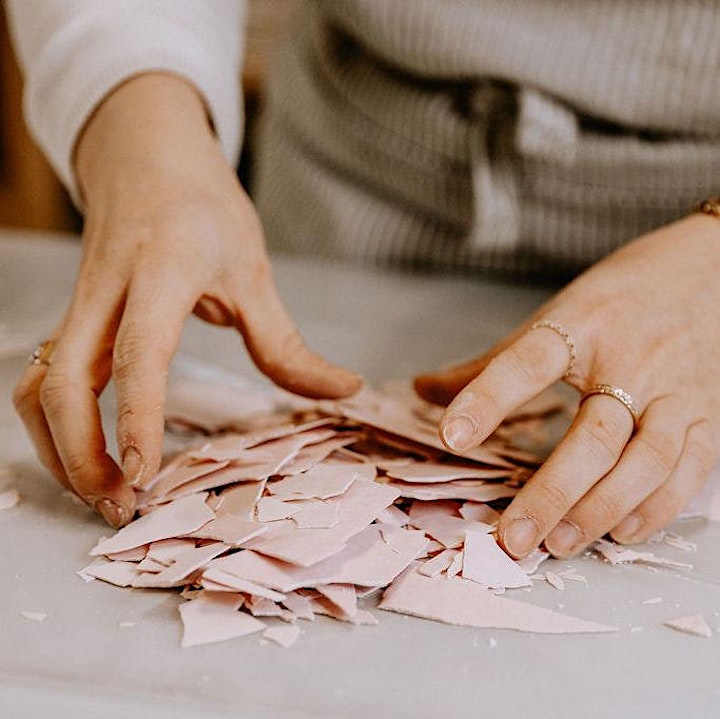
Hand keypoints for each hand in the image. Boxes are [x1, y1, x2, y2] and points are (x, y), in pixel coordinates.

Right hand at [13, 74, 360, 527]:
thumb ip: (288, 342)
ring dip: (57, 448)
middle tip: (121, 506)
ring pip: (37, 385)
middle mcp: (107, 292)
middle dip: (80, 455)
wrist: (144, 154)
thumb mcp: (254, 269)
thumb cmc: (202, 208)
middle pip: (64, 382)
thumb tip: (345, 390)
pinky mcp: (70, 317)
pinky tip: (82, 452)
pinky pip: (40, 377)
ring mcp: (79, 305)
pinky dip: (51, 425)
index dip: (137, 416)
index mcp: (163, 272)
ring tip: (101, 491)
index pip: (138, 352)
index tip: (143, 475)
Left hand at [415, 213, 719, 557]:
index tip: (452, 438)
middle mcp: (631, 361)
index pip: (526, 363)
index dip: (487, 399)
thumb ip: (491, 363)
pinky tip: (619, 532)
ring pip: (644, 461)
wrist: (704, 271)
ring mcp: (675, 391)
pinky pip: (689, 469)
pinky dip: (656, 507)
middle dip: (552, 492)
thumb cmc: (616, 299)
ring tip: (559, 541)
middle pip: (595, 434)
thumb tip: (423, 390)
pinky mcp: (708, 414)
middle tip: (514, 537)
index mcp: (580, 326)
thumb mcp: (551, 317)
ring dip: (600, 509)